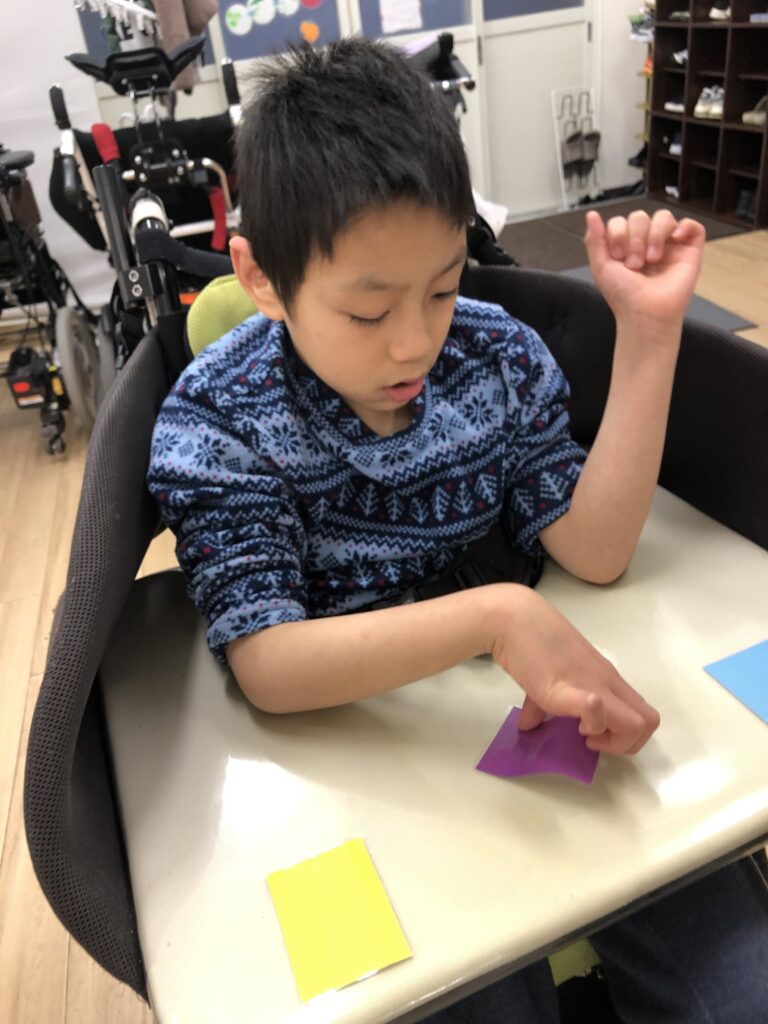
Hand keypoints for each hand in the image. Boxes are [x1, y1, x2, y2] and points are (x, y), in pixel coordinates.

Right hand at [489, 587, 659, 754]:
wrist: (514, 619)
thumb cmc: (530, 641)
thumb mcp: (547, 676)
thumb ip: (543, 702)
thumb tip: (527, 725)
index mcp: (605, 678)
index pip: (642, 712)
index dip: (624, 734)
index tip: (592, 733)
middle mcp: (607, 682)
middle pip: (649, 722)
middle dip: (626, 743)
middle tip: (593, 738)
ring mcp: (593, 685)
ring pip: (637, 724)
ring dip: (614, 740)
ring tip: (582, 732)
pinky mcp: (570, 690)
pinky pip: (597, 709)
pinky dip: (591, 724)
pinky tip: (569, 721)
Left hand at [584, 209, 704, 327]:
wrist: (645, 313)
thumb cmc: (624, 295)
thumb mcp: (601, 266)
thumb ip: (594, 240)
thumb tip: (591, 214)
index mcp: (626, 245)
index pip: (622, 221)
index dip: (618, 233)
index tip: (617, 257)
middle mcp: (647, 243)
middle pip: (640, 217)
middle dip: (634, 238)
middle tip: (634, 264)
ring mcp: (669, 245)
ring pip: (663, 217)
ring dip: (654, 235)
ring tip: (652, 259)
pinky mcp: (690, 251)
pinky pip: (693, 226)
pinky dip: (685, 226)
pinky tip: (675, 239)